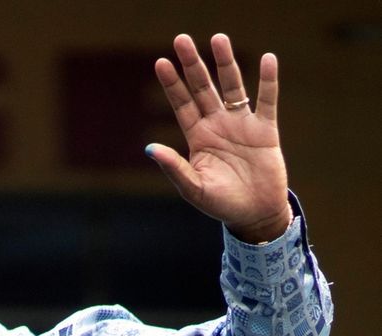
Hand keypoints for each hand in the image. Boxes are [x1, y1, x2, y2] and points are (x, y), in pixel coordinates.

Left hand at [148, 33, 291, 242]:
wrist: (255, 215)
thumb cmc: (220, 204)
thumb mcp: (193, 188)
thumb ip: (174, 167)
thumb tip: (149, 149)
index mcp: (197, 137)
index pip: (181, 104)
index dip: (172, 83)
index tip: (161, 62)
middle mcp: (217, 125)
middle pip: (203, 88)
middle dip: (193, 64)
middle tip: (181, 39)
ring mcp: (241, 125)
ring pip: (233, 87)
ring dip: (226, 63)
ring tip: (219, 38)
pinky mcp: (266, 131)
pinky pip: (267, 101)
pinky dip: (267, 81)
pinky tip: (267, 59)